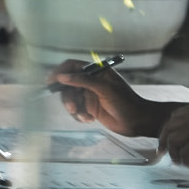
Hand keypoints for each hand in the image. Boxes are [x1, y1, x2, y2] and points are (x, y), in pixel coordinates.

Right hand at [47, 60, 166, 138]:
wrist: (138, 122)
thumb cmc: (126, 102)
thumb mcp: (105, 89)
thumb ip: (83, 81)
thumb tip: (62, 76)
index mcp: (97, 72)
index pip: (72, 66)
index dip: (59, 71)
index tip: (50, 81)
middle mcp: (91, 82)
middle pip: (67, 84)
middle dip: (68, 97)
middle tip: (72, 107)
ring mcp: (90, 95)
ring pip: (70, 98)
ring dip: (74, 108)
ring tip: (84, 116)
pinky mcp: (89, 108)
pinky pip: (75, 110)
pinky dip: (79, 115)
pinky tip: (90, 119)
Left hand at [157, 102, 188, 165]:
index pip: (175, 115)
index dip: (169, 127)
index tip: (167, 137)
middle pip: (169, 126)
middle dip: (163, 140)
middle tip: (162, 152)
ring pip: (173, 141)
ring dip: (174, 153)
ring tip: (178, 161)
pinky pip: (184, 154)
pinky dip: (186, 161)